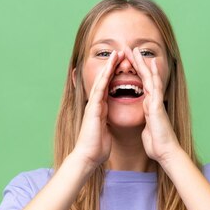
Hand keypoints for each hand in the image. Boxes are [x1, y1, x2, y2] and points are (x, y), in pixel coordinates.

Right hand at [71, 50, 122, 168]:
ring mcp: (93, 106)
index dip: (113, 76)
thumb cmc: (97, 148)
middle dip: (111, 67)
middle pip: (104, 81)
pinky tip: (109, 69)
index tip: (121, 65)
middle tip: (118, 52)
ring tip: (115, 54)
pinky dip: (104, 78)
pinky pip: (99, 90)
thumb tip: (107, 124)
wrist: (88, 157)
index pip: (108, 89)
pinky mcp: (93, 109)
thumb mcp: (105, 132)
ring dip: (108, 67)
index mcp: (101, 110)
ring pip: (101, 81)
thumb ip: (105, 124)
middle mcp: (96, 105)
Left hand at [126, 47, 180, 164]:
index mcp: (148, 106)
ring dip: (144, 64)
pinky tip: (151, 65)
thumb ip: (147, 123)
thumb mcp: (148, 130)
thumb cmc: (157, 144)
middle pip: (145, 77)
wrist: (165, 152)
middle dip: (137, 63)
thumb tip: (147, 122)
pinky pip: (155, 87)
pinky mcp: (157, 106)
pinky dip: (153, 75)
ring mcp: (156, 102)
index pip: (141, 85)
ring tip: (137, 50)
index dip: (135, 72)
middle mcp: (153, 101)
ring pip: (150, 78)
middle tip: (130, 48)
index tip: (127, 61)